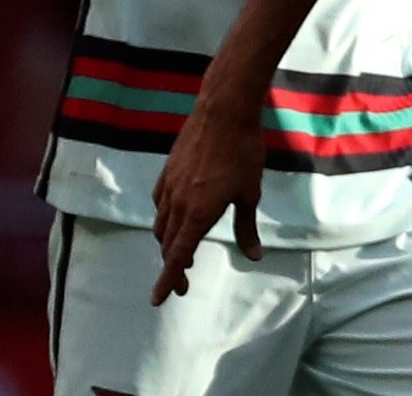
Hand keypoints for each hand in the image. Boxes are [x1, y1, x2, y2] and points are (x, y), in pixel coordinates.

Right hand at [151, 92, 264, 304]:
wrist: (224, 110)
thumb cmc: (243, 152)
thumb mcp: (249, 193)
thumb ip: (246, 227)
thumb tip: (253, 256)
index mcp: (197, 214)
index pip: (177, 257)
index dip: (168, 281)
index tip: (157, 300)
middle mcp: (177, 203)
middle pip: (168, 245)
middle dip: (173, 267)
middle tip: (185, 283)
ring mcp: (169, 185)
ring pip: (162, 224)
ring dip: (169, 243)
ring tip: (184, 253)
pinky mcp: (167, 169)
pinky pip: (160, 202)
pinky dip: (165, 217)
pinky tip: (176, 216)